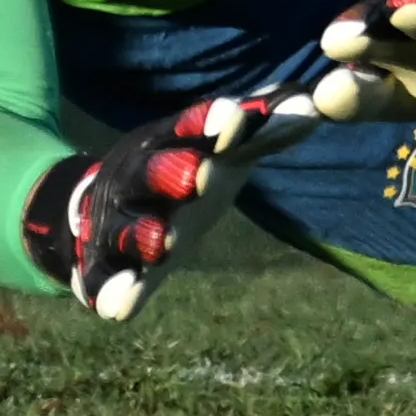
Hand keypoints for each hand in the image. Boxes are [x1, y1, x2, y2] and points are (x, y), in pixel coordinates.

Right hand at [24, 90, 318, 319]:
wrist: (98, 208)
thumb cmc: (178, 171)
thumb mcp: (216, 150)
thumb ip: (261, 132)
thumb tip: (317, 105)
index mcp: (167, 144)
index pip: (187, 127)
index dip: (208, 123)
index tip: (235, 118)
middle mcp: (139, 179)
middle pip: (154, 173)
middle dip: (174, 172)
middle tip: (197, 175)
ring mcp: (118, 223)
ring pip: (128, 228)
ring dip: (144, 234)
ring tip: (163, 245)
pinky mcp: (105, 267)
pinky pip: (105, 281)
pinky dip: (113, 293)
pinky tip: (119, 309)